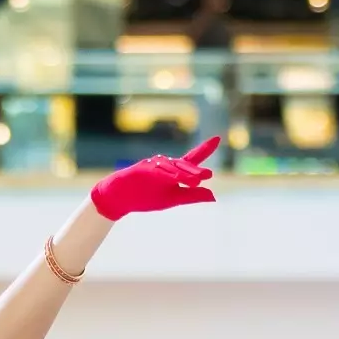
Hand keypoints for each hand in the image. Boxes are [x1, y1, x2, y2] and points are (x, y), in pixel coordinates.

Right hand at [90, 137, 218, 221]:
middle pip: (184, 165)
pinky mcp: (143, 170)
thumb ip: (192, 196)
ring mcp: (154, 166)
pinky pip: (157, 172)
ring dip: (184, 174)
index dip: (205, 149)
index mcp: (174, 172)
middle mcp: (166, 165)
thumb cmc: (146, 196)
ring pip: (173, 168)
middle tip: (208, 175)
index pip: (192, 159)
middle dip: (195, 170)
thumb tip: (214, 196)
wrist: (120, 198)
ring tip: (198, 180)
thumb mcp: (173, 199)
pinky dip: (167, 175)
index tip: (218, 139)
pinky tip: (175, 179)